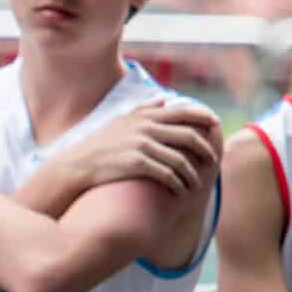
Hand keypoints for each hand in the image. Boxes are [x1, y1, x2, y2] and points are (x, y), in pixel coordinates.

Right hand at [57, 100, 221, 193]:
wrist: (76, 166)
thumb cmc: (99, 145)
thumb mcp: (120, 121)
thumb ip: (143, 109)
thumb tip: (162, 99)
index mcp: (144, 116)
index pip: (183, 112)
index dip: (204, 118)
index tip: (216, 125)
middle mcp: (145, 128)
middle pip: (188, 137)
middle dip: (205, 150)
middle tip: (212, 161)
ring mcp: (142, 146)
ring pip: (181, 160)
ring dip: (192, 174)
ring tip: (196, 184)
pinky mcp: (137, 164)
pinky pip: (167, 175)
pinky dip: (178, 184)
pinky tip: (180, 191)